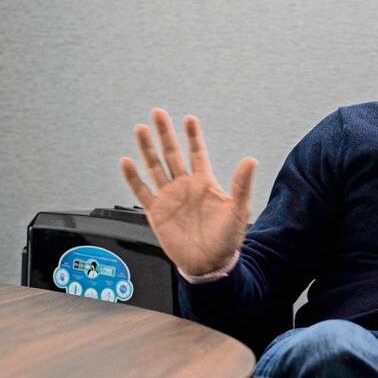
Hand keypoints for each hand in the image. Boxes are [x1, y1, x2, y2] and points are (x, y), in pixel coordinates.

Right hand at [119, 108, 257, 275]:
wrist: (209, 264)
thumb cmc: (227, 239)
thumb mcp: (239, 210)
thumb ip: (242, 184)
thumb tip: (251, 160)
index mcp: (204, 183)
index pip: (197, 153)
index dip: (193, 136)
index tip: (189, 118)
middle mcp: (185, 186)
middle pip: (171, 154)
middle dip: (165, 133)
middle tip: (157, 113)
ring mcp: (169, 198)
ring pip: (155, 167)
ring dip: (147, 148)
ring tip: (140, 129)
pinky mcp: (156, 212)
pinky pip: (142, 191)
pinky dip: (133, 177)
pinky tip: (126, 162)